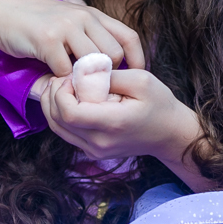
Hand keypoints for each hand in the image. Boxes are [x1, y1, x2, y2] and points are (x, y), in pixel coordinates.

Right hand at [0, 0, 144, 77]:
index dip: (137, 60)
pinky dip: (61, 80)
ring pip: (93, 64)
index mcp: (92, 14)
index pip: (128, 37)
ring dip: (85, 81)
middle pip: (113, 55)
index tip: (135, 79)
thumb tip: (111, 68)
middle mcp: (83, 17)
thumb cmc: (34, 22)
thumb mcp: (68, 21)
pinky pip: (66, 71)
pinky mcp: (48, 40)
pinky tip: (52, 78)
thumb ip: (89, 37)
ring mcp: (66, 27)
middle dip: (107, 76)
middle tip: (94, 88)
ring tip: (74, 86)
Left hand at [41, 69, 197, 162]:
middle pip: (58, 121)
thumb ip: (111, 75)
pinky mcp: (93, 152)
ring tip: (64, 86)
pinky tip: (71, 99)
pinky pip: (67, 133)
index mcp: (112, 123)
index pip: (69, 113)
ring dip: (53, 105)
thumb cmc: (159, 104)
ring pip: (58, 129)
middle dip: (53, 96)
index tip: (71, 76)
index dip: (61, 92)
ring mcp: (95, 151)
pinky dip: (61, 115)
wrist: (170, 134)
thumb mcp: (141, 80)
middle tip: (63, 77)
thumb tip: (84, 71)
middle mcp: (100, 143)